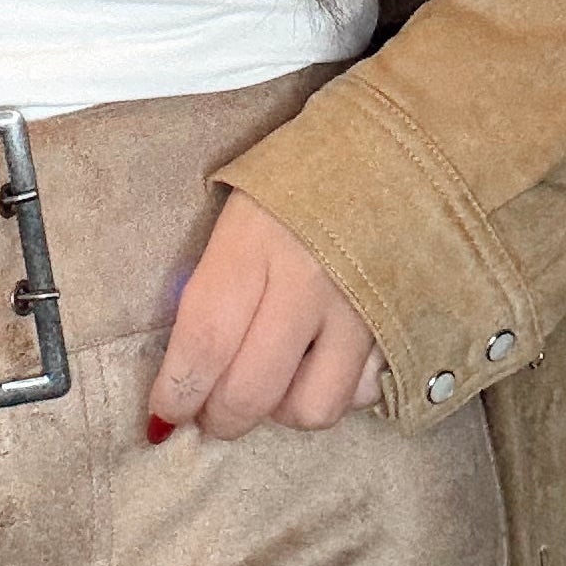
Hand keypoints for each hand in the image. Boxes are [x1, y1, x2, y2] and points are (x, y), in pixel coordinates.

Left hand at [146, 187, 384, 440]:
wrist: (398, 147)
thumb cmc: (303, 176)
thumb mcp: (242, 208)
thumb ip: (216, 280)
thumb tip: (187, 361)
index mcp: (254, 240)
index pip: (205, 340)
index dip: (178, 391)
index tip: (164, 413)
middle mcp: (307, 282)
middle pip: (251, 390)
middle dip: (220, 418)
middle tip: (210, 411)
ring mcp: (359, 310)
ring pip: (311, 408)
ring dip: (281, 410)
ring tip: (273, 383)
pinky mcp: (401, 326)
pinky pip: (362, 394)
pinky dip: (338, 392)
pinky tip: (323, 363)